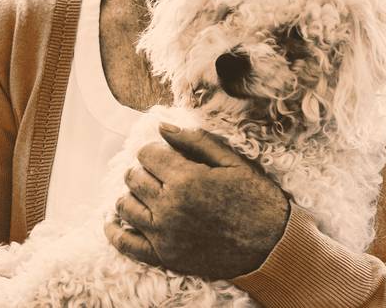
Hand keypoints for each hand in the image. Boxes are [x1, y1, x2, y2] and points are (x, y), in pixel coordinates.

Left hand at [103, 123, 288, 280]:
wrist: (272, 246)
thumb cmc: (256, 200)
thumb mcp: (232, 162)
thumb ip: (195, 142)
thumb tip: (162, 127)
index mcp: (186, 180)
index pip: (147, 155)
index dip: (155, 151)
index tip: (165, 156)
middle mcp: (170, 208)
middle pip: (134, 178)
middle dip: (143, 171)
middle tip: (159, 173)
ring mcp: (164, 235)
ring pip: (126, 206)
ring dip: (132, 195)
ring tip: (146, 193)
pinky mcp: (165, 257)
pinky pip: (126, 244)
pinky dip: (115, 231)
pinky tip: (113, 221)